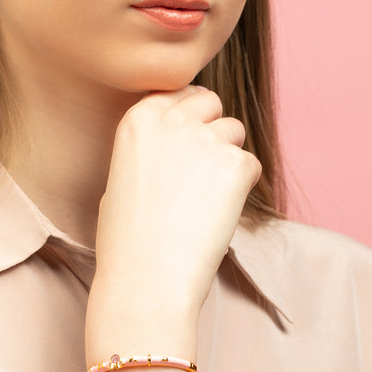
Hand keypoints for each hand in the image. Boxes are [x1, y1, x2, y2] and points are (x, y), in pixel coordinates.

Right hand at [92, 85, 260, 316]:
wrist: (146, 279)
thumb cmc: (126, 241)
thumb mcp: (120, 180)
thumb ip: (148, 150)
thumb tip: (172, 144)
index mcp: (138, 120)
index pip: (177, 92)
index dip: (187, 117)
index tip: (187, 141)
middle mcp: (172, 120)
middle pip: (209, 102)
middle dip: (210, 128)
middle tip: (201, 171)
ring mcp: (206, 139)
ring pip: (234, 131)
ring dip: (227, 158)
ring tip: (205, 200)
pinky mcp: (235, 165)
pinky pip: (251, 164)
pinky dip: (241, 188)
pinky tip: (217, 215)